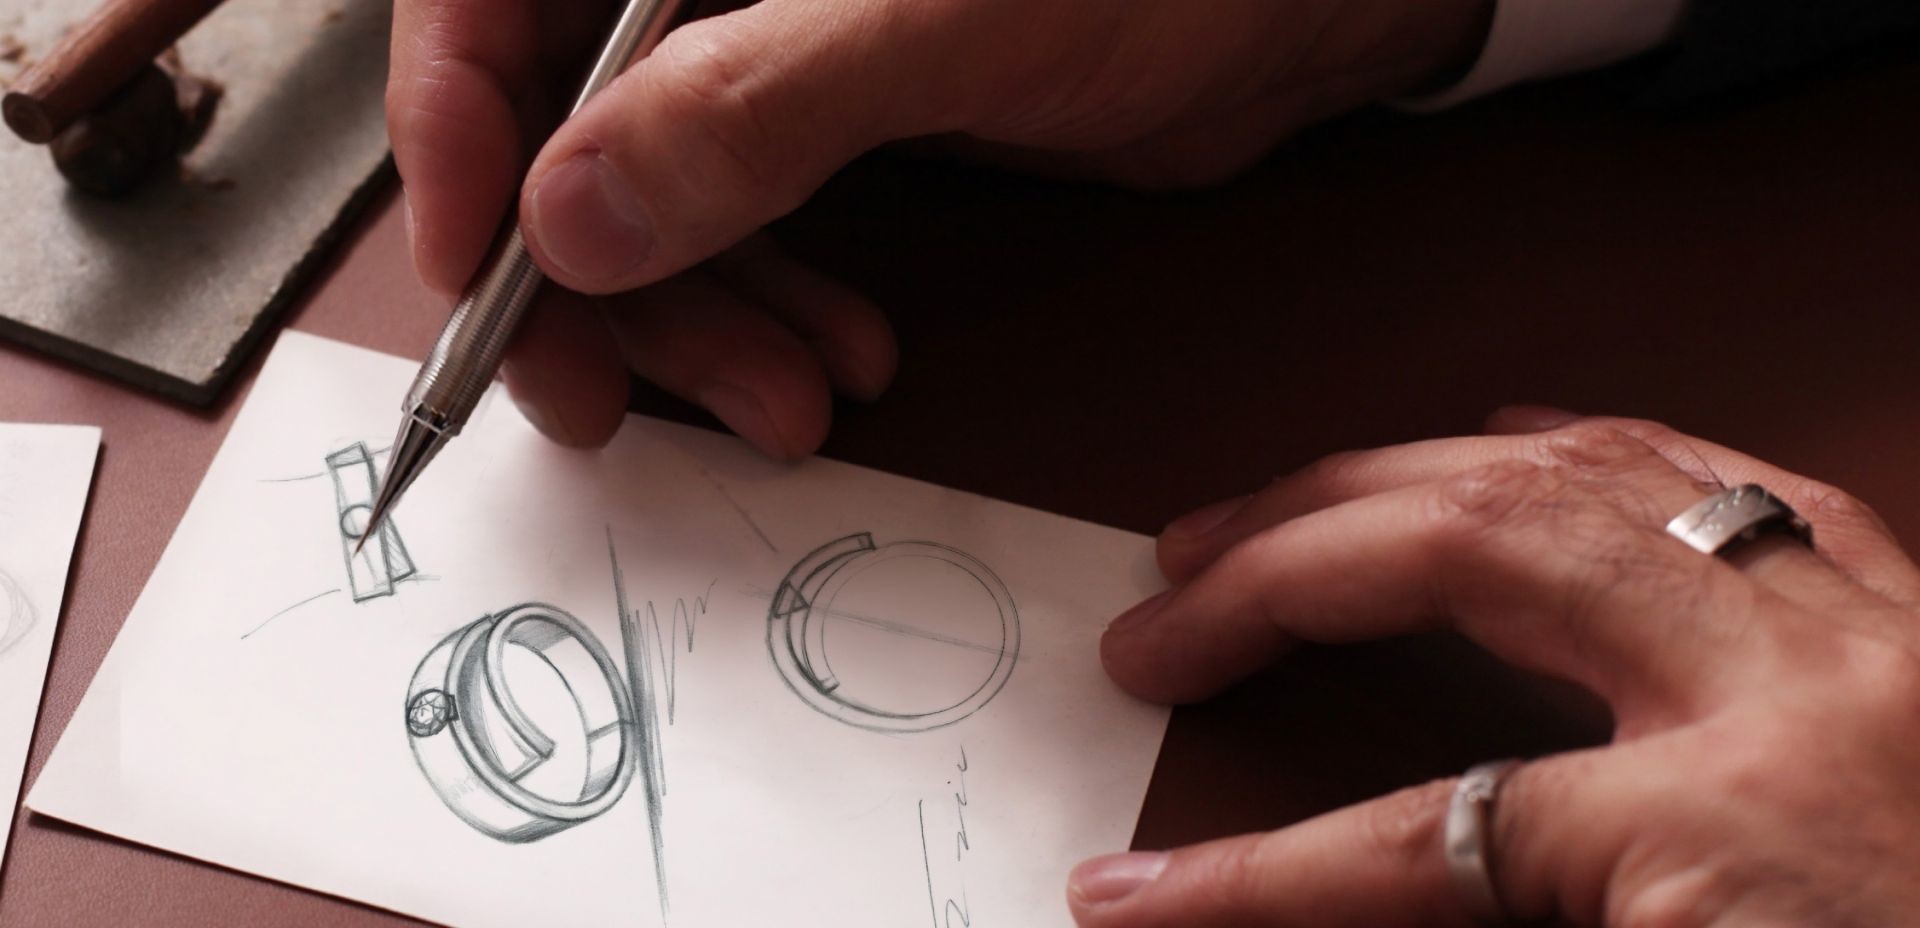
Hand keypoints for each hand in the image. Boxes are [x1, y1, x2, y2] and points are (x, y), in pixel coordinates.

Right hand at [387, 0, 1494, 453]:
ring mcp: (759, 29)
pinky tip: (833, 363)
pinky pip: (737, 215)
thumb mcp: (952, 22)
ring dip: (692, 315)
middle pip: (554, 111)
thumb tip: (570, 211)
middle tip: (609, 400)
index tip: (479, 267)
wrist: (1312, 1)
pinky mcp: (825, 106)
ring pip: (646, 185)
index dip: (451, 127)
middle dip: (582, 273)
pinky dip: (764, 302)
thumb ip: (753, 108)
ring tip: (778, 405)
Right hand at [1079, 409, 1919, 926]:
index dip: (1252, 872)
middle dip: (1287, 573)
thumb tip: (1353, 909)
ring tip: (1279, 506)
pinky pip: (1729, 480)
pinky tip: (1509, 440)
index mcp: (1749, 834)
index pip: (1427, 834)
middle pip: (1478, 550)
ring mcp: (1866, 631)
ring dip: (1401, 475)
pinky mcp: (1913, 619)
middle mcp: (1801, 689)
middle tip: (1169, 610)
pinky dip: (1591, 449)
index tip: (1139, 891)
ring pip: (1587, 474)